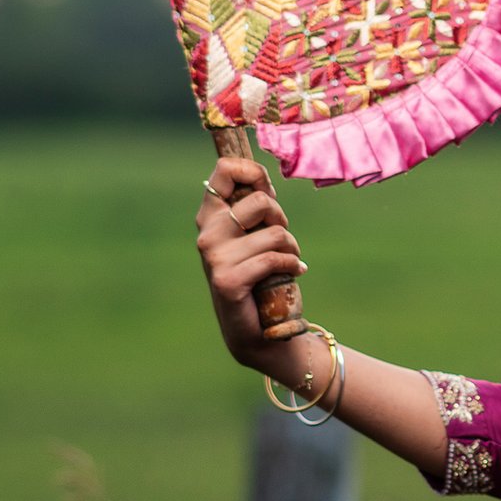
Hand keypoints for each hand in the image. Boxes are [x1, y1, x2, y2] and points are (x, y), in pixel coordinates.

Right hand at [194, 156, 304, 364]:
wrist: (260, 330)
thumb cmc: (261, 275)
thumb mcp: (256, 234)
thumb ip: (255, 208)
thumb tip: (261, 177)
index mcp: (210, 216)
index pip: (226, 170)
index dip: (255, 172)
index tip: (269, 192)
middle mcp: (207, 233)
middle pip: (260, 200)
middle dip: (282, 218)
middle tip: (280, 238)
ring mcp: (214, 257)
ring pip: (274, 232)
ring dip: (292, 246)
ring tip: (288, 259)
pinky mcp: (228, 280)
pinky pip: (274, 258)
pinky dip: (292, 264)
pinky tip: (293, 272)